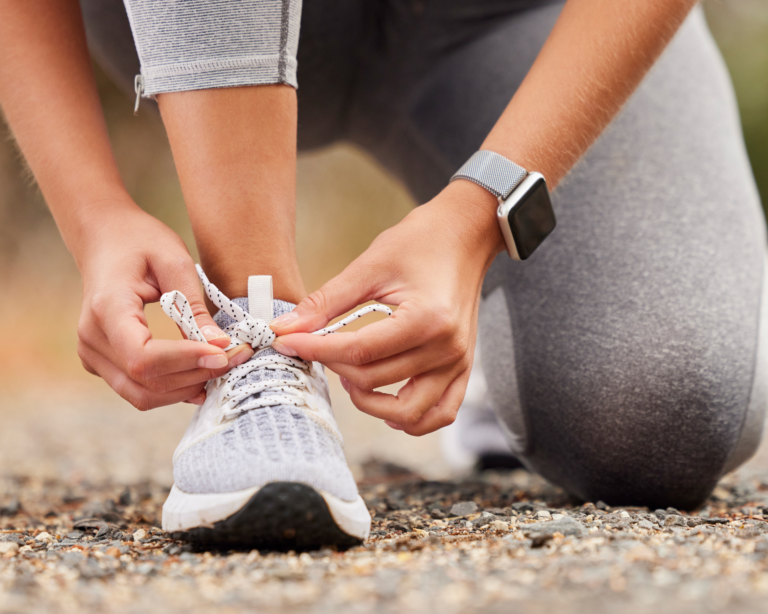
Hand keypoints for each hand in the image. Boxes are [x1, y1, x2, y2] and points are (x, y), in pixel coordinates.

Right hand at [75, 200, 252, 409]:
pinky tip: (200, 373)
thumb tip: (219, 345)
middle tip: (234, 357)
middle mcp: (92, 339)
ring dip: (187, 387)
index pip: (143, 356)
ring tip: (221, 365)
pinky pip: (139, 389)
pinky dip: (173, 388)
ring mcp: (93, 355)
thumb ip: (194, 306)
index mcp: (107, 308)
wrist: (104, 238)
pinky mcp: (103, 363)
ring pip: (142, 395)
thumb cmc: (139, 241)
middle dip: (195, 376)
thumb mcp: (175, 261)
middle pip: (145, 381)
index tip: (222, 352)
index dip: (185, 361)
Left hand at [270, 181, 503, 434]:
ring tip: (349, 376)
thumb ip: (327, 301)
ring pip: (407, 412)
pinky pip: (440, 413)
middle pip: (375, 380)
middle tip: (315, 347)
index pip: (359, 351)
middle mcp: (446, 349)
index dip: (316, 350)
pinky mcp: (462, 368)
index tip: (288, 342)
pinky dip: (411, 419)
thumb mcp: (370, 266)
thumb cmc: (420, 242)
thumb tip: (285, 328)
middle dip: (334, 367)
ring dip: (370, 403)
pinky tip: (385, 404)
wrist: (465, 235)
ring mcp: (458, 363)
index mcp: (426, 319)